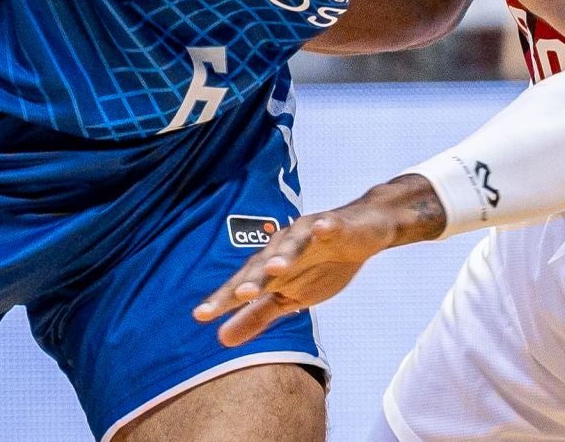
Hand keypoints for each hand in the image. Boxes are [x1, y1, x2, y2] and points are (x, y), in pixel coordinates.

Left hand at [192, 176, 440, 346]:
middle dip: (253, 279)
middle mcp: (283, 247)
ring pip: (293, 244)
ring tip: (275, 267)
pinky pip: (330, 225)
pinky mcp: (335, 224)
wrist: (362, 232)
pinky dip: (325, 227)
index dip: (224, 299)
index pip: (244, 284)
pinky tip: (321, 229)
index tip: (201, 316)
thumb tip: (221, 339)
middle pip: (264, 264)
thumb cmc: (321, 264)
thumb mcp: (290, 297)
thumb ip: (256, 315)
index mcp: (271, 267)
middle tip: (240, 295)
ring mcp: (309, 233)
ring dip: (284, 254)